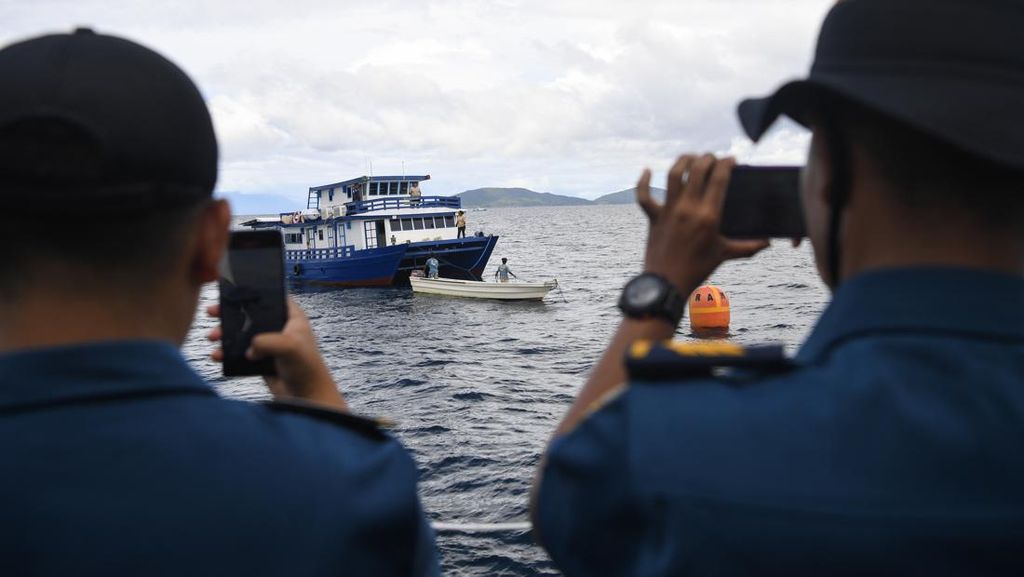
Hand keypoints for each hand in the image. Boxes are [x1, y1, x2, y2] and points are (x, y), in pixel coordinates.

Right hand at [206, 298, 346, 409]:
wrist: (305, 397)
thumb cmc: (307, 369)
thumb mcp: (290, 347)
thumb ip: (269, 342)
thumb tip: (250, 348)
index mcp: (291, 316)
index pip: (270, 296)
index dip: (251, 291)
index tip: (230, 290)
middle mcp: (279, 327)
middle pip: (250, 314)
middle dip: (229, 313)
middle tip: (212, 311)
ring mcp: (269, 344)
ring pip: (241, 333)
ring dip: (225, 334)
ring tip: (212, 337)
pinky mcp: (260, 359)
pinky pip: (239, 352)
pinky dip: (227, 353)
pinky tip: (217, 355)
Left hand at [636, 154, 768, 295]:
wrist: (667, 283)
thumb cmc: (698, 269)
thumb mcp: (725, 255)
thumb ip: (749, 247)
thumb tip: (768, 242)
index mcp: (709, 215)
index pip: (720, 178)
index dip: (727, 163)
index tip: (732, 160)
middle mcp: (688, 208)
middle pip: (698, 169)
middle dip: (708, 158)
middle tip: (713, 159)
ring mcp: (669, 211)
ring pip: (673, 175)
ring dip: (682, 161)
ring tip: (690, 158)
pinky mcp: (654, 217)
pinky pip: (643, 196)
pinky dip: (643, 181)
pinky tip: (648, 171)